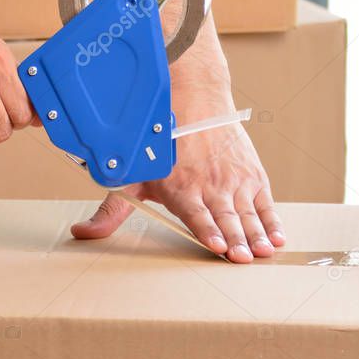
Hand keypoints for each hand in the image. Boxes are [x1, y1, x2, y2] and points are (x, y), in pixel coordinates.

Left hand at [71, 83, 284, 262]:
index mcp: (181, 187)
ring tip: (264, 252)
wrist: (195, 100)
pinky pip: (265, 202)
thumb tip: (81, 232)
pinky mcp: (252, 175)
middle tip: (243, 259)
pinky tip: (277, 238)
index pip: (196, 214)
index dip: (206, 230)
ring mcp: (234, 179)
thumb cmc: (159, 144)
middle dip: (235, 239)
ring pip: (247, 213)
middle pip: (225, 218)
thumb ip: (111, 210)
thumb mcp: (132, 176)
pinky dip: (273, 220)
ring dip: (257, 234)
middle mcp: (210, 184)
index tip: (215, 246)